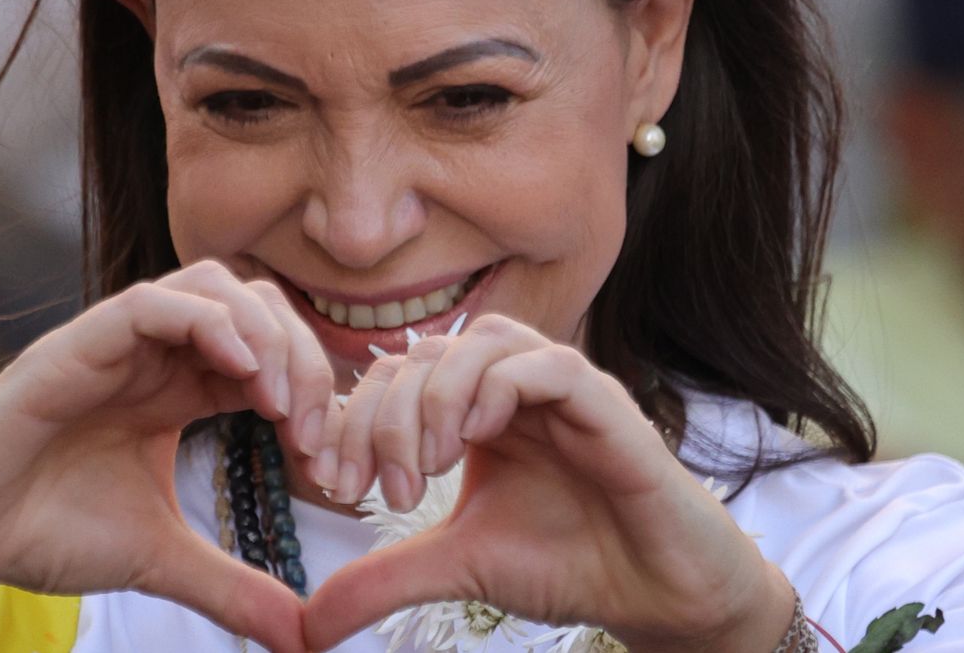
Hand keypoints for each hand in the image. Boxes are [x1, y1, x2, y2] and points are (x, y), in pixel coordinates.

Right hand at [0, 261, 335, 652]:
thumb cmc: (42, 529)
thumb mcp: (159, 559)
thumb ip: (230, 586)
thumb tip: (303, 635)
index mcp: (179, 388)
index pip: (270, 354)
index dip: (311, 392)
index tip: (326, 458)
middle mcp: (156, 353)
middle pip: (257, 307)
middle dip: (301, 358)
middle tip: (311, 429)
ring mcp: (118, 343)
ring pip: (215, 288)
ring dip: (264, 334)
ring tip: (278, 402)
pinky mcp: (78, 344)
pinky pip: (153, 303)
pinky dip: (207, 322)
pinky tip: (239, 371)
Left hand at [305, 315, 792, 652]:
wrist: (655, 593)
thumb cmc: (566, 563)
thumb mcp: (458, 566)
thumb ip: (384, 579)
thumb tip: (308, 624)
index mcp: (473, 409)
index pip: (397, 377)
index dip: (355, 418)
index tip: (337, 481)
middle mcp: (512, 386)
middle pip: (428, 352)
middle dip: (388, 413)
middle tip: (384, 484)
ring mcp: (559, 387)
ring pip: (483, 340)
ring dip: (439, 394)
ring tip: (428, 464)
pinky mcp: (604, 403)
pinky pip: (548, 362)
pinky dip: (502, 388)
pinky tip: (478, 438)